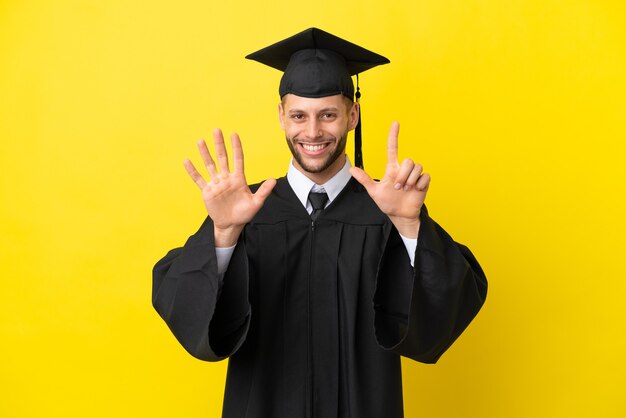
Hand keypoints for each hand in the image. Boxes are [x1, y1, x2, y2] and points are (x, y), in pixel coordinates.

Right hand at [184, 128, 275, 246]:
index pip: (237, 159)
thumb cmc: (244, 214)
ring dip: (205, 153)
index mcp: (238, 179)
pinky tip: (187, 161)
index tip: (234, 134)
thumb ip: (264, 191)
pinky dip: (193, 171)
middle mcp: (226, 178)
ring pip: (209, 165)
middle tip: (216, 130)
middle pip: (222, 158)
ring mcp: (216, 184)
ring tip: (200, 141)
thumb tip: (273, 180)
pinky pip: (198, 179)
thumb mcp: (256, 203)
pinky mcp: (207, 191)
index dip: (236, 147)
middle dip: (219, 144)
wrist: (231, 224)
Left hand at [349, 122, 429, 238]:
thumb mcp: (374, 191)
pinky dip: (420, 184)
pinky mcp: (423, 182)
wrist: (400, 215)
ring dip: (410, 180)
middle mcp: (404, 170)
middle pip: (408, 160)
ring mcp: (414, 176)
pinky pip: (425, 176)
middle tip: (398, 187)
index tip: (395, 123)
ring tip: (406, 190)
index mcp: (392, 169)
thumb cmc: (388, 203)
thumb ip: (364, 179)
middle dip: (403, 175)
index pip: (393, 148)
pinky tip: (415, 190)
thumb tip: (351, 169)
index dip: (393, 136)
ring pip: (417, 166)